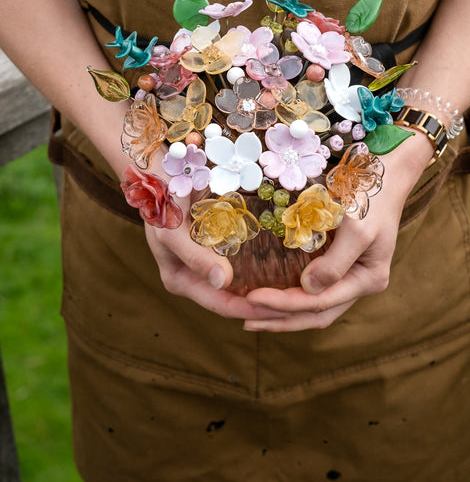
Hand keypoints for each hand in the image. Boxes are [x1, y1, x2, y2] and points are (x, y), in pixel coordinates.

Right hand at [139, 154, 288, 321]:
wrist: (161, 171)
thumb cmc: (162, 200)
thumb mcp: (173, 230)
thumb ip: (196, 258)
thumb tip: (224, 283)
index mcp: (180, 280)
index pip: (221, 305)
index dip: (251, 310)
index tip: (280, 311)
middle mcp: (194, 276)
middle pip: (233, 299)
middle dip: (263, 306)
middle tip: (298, 306)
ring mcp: (206, 262)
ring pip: (240, 285)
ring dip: (265, 290)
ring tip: (296, 293)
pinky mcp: (216, 246)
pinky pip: (242, 263)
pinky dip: (261, 268)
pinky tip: (284, 267)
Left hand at [243, 132, 433, 331]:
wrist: (386, 172)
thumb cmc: (372, 197)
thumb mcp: (357, 229)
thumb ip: (335, 264)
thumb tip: (308, 289)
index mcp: (368, 280)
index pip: (319, 303)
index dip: (284, 304)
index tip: (251, 299)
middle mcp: (359, 283)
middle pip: (315, 313)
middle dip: (279, 319)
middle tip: (244, 320)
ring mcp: (350, 274)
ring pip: (313, 305)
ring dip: (283, 312)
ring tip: (251, 315)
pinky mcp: (339, 262)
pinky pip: (313, 287)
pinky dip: (291, 293)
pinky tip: (269, 293)